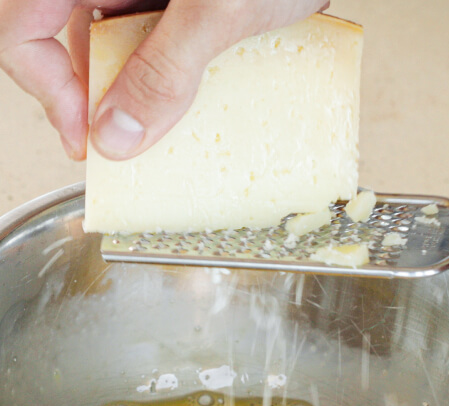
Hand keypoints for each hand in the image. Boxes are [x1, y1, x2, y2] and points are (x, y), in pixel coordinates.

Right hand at [0, 0, 328, 160]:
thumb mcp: (218, 11)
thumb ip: (166, 69)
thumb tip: (117, 135)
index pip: (24, 28)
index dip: (47, 89)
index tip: (88, 141)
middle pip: (74, 39)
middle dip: (102, 95)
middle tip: (135, 144)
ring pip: (122, 40)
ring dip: (148, 85)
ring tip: (182, 119)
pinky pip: (166, 34)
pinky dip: (184, 65)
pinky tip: (217, 85)